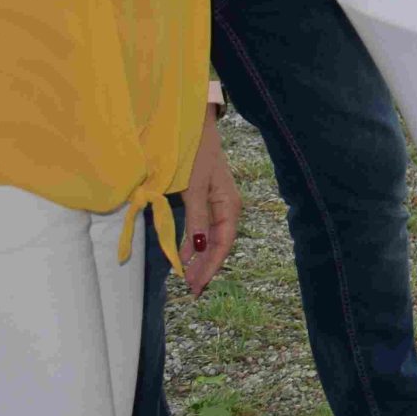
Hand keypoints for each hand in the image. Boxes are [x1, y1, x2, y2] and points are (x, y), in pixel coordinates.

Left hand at [181, 106, 241, 295]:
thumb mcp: (195, 187)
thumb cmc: (196, 153)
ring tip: (189, 277)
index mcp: (230, 204)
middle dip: (206, 266)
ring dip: (200, 257)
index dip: (211, 264)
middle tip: (192, 289)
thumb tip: (198, 250)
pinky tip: (186, 253)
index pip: (223, 243)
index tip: (197, 283)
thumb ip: (197, 218)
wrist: (194, 126)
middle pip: (219, 243)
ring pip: (211, 237)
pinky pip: (202, 227)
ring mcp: (217, 202)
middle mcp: (226, 206)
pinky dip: (194, 242)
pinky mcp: (205, 198)